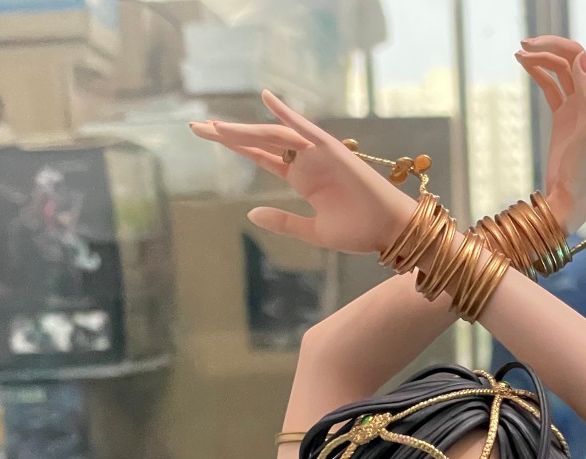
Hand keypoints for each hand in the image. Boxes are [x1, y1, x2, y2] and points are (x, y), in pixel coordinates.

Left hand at [190, 90, 416, 254]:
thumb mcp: (313, 231)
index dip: (234, 147)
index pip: (260, 156)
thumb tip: (251, 214)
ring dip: (246, 130)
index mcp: (301, 178)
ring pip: (275, 135)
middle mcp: (306, 161)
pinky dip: (289, 114)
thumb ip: (283, 221)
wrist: (388, 230)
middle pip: (260, 142)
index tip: (208, 137)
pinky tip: (268, 100)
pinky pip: (307, 129)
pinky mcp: (333, 152)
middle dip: (229, 134)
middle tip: (196, 127)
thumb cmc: (358, 231)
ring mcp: (318, 154)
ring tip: (215, 127)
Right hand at [516, 0, 585, 233]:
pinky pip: (551, 83)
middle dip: (554, 45)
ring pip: (561, 67)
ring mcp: (578, 102)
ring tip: (519, 53)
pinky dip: (538, 71)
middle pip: (576, 55)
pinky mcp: (563, 113)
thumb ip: (584, 91)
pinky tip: (523, 64)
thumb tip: (580, 57)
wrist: (570, 195)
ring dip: (541, 57)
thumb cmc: (585, 168)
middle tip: (527, 43)